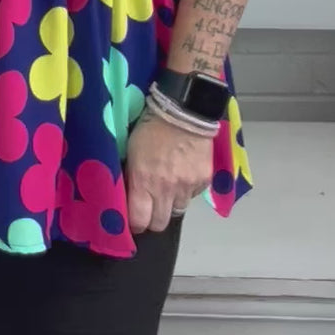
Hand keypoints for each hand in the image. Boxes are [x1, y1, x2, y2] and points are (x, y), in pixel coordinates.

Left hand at [124, 109, 214, 234]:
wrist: (185, 111)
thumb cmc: (151, 127)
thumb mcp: (132, 151)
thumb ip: (133, 177)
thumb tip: (131, 195)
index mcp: (143, 181)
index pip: (139, 221)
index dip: (136, 223)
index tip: (134, 218)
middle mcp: (166, 190)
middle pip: (160, 224)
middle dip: (153, 218)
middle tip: (150, 206)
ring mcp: (187, 187)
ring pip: (178, 211)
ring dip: (171, 203)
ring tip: (168, 187)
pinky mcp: (204, 181)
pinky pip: (193, 196)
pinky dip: (187, 190)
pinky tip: (183, 173)